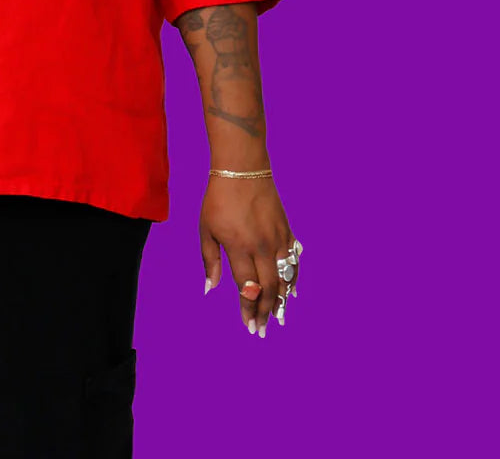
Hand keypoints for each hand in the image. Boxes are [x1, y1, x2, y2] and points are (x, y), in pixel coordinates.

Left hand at [199, 175, 295, 336]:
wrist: (243, 169)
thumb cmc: (218, 199)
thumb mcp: (206, 228)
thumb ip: (210, 260)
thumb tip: (210, 289)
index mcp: (239, 247)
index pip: (247, 287)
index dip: (248, 308)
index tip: (248, 325)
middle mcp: (261, 246)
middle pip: (269, 289)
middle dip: (265, 312)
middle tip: (262, 329)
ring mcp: (277, 239)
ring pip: (284, 278)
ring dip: (281, 301)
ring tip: (277, 318)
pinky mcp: (286, 231)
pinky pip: (293, 261)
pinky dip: (293, 279)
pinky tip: (291, 292)